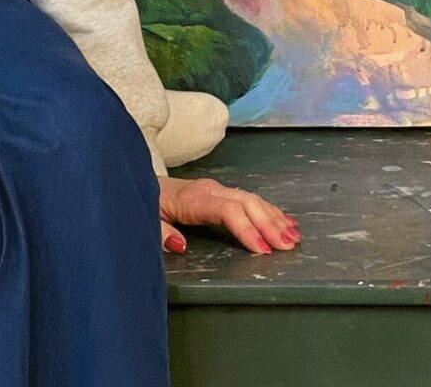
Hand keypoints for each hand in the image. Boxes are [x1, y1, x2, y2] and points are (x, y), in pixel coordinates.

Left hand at [158, 175, 298, 255]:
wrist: (136, 181)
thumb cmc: (144, 203)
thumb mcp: (144, 220)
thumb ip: (160, 233)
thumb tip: (181, 245)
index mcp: (194, 198)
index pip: (228, 211)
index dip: (247, 229)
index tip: (262, 250)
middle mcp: (210, 190)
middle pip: (247, 203)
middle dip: (270, 224)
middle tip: (288, 246)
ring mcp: (217, 189)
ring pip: (253, 199)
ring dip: (275, 218)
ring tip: (294, 237)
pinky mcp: (219, 192)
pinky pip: (250, 199)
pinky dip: (270, 211)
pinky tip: (285, 221)